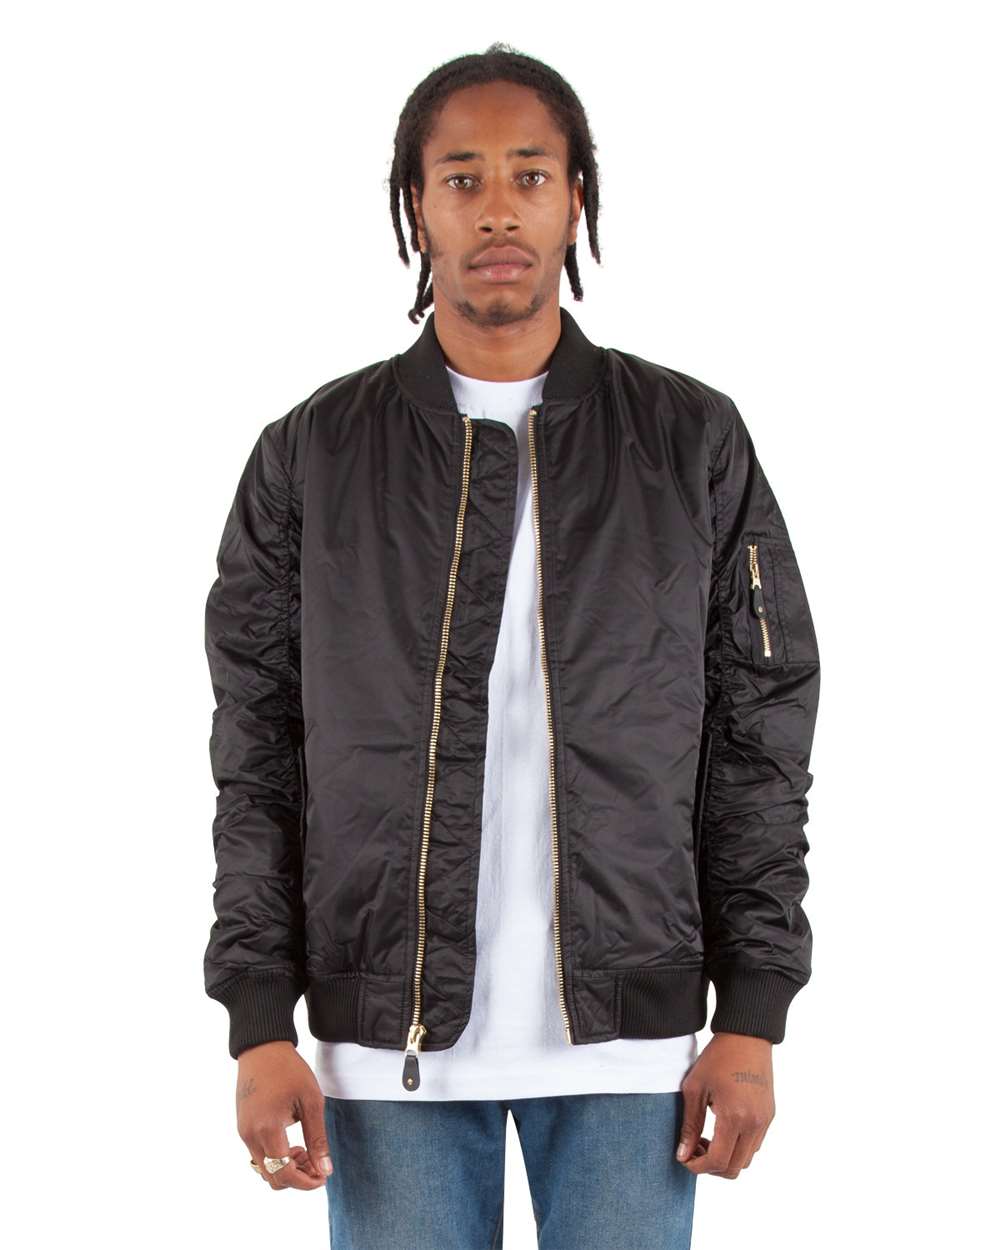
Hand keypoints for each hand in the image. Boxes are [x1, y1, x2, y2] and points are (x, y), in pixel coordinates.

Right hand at [236, 1040, 332, 1189]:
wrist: (262, 1048)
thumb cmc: (289, 1070)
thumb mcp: (311, 1101)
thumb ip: (317, 1138)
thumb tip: (325, 1170)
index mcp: (267, 1129)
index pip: (284, 1174)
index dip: (306, 1182)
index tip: (323, 1175)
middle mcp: (250, 1136)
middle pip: (272, 1177)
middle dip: (297, 1177)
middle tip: (315, 1161)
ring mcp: (243, 1132)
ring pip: (264, 1169)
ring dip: (285, 1168)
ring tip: (304, 1149)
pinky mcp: (242, 1127)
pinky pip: (258, 1155)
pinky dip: (275, 1157)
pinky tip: (291, 1142)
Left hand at [675, 1032, 774, 1178]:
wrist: (747, 1036)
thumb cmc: (717, 1058)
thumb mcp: (695, 1088)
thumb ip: (689, 1125)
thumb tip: (682, 1155)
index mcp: (734, 1117)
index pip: (718, 1161)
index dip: (698, 1167)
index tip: (684, 1158)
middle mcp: (754, 1124)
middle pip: (733, 1168)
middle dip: (711, 1167)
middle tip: (694, 1149)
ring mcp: (765, 1121)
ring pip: (746, 1160)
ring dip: (726, 1158)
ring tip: (706, 1139)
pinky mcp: (769, 1116)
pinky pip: (754, 1145)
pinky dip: (738, 1148)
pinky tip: (722, 1130)